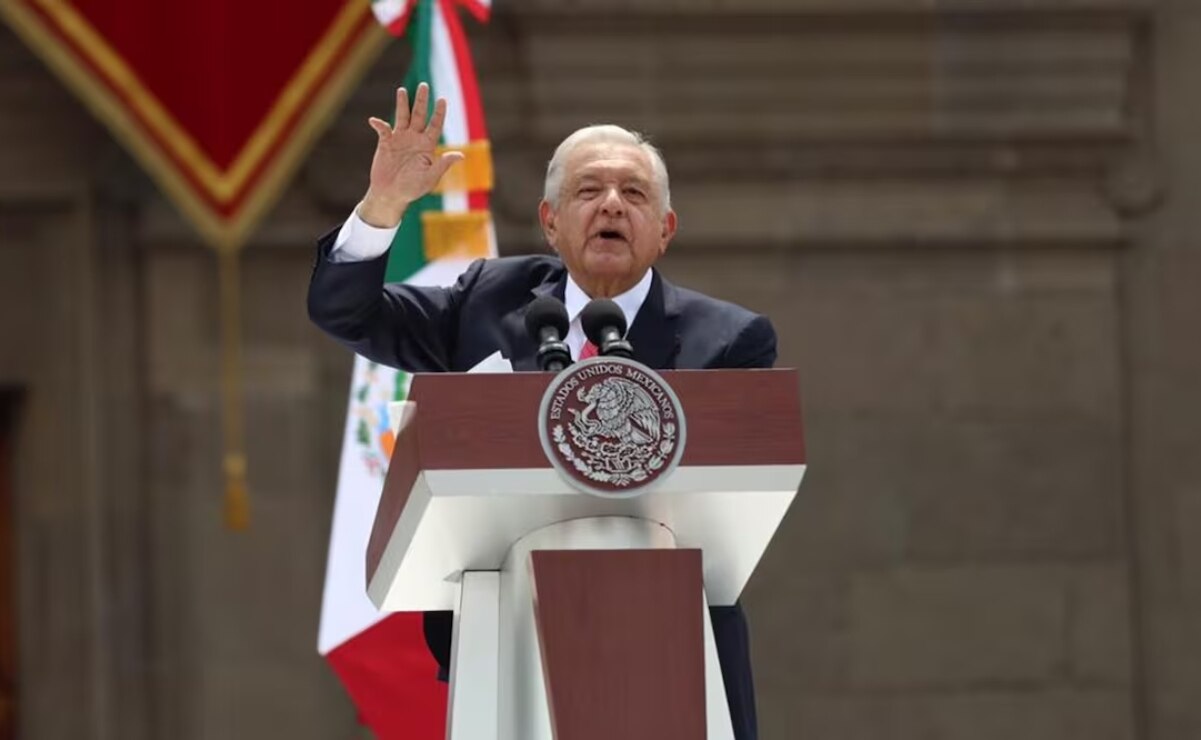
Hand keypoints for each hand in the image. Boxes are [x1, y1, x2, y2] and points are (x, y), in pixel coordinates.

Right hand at [358, 83, 463, 226]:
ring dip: (402, 104)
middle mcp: (414, 139)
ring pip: (402, 117)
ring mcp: (400, 139)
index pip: (435, 125)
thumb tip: (461, 155)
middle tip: (424, 85)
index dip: (439, 112)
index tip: (442, 99)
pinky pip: (383, 130)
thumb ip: (443, 164)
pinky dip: (379, 125)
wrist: (392, 195)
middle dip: (422, 101)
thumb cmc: (413, 188)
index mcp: (427, 146)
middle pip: (419, 115)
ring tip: (402, 90)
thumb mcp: (430, 178)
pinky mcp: (385, 143)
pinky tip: (375, 121)